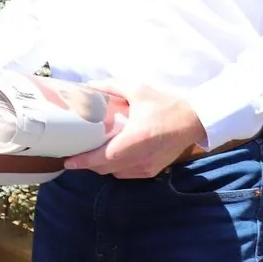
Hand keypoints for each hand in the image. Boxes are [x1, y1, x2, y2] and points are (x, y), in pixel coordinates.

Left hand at [63, 79, 205, 178]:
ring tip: (91, 154)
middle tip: (75, 154)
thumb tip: (88, 86)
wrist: (194, 120)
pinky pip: (127, 174)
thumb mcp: (138, 90)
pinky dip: (115, 169)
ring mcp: (148, 167)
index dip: (85, 161)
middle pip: (106, 168)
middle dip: (88, 164)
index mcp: (137, 138)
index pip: (105, 156)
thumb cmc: (165, 104)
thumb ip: (111, 87)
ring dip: (101, 167)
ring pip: (116, 173)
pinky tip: (111, 157)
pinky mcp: (153, 171)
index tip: (68, 162)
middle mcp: (141, 157)